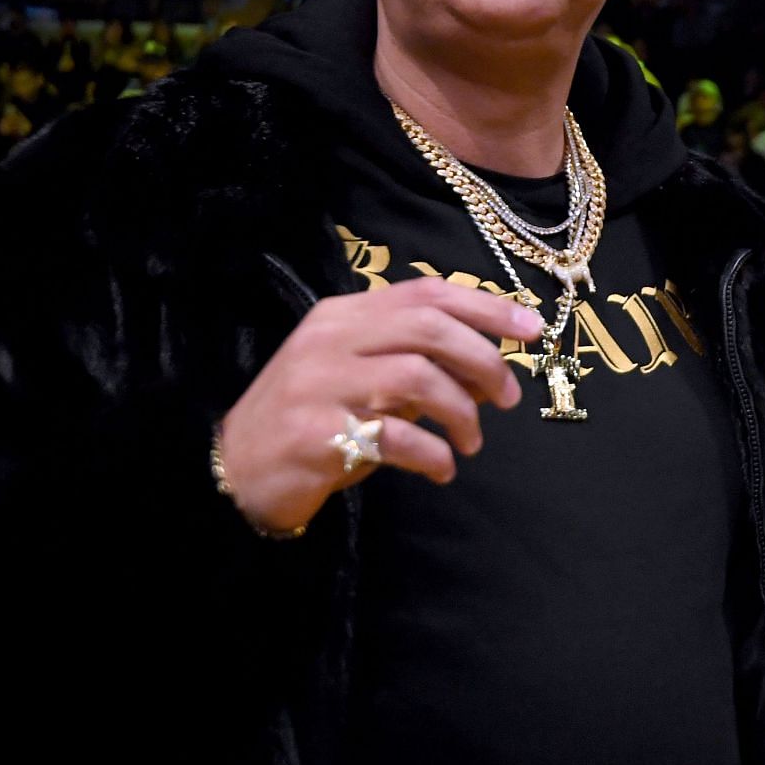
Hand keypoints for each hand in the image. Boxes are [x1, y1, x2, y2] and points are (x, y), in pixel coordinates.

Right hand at [217, 278, 543, 533]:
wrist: (233, 470)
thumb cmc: (312, 422)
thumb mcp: (359, 378)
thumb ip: (414, 363)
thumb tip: (490, 368)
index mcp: (343, 316)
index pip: (425, 293)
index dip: (486, 306)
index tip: (531, 327)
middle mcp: (329, 340)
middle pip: (428, 328)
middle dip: (483, 360)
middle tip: (508, 398)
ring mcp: (318, 384)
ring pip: (418, 377)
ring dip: (462, 413)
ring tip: (471, 442)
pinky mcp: (315, 433)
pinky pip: (396, 437)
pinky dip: (433, 455)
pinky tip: (441, 470)